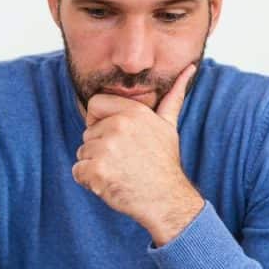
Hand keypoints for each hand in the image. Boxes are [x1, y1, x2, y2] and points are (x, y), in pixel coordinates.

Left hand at [73, 64, 203, 244]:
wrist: (167, 200)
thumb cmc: (164, 163)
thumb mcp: (168, 125)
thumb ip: (173, 96)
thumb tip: (190, 67)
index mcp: (133, 112)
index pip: (95, 104)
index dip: (101, 121)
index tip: (117, 137)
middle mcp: (119, 126)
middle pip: (88, 132)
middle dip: (100, 147)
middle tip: (124, 160)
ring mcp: (106, 149)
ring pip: (82, 152)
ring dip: (95, 165)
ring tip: (120, 172)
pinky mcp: (96, 171)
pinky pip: (78, 172)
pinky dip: (90, 181)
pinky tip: (111, 183)